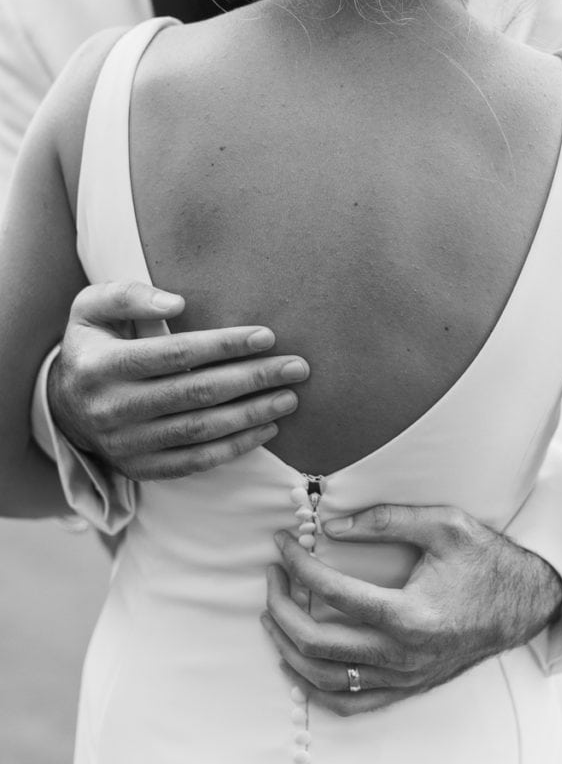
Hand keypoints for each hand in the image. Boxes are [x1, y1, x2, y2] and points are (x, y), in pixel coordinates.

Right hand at [47, 281, 309, 479]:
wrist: (62, 407)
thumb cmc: (92, 346)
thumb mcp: (91, 308)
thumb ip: (128, 295)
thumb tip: (176, 304)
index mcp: (103, 366)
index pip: (176, 353)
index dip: (224, 345)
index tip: (267, 336)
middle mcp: (113, 409)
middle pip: (197, 393)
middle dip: (253, 378)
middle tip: (297, 367)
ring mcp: (127, 444)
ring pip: (202, 430)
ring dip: (252, 414)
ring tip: (290, 397)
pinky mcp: (141, 468)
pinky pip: (196, 462)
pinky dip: (235, 447)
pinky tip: (267, 428)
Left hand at [262, 504, 561, 715]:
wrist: (524, 602)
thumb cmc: (484, 559)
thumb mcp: (443, 524)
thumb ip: (386, 518)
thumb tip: (331, 523)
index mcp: (411, 615)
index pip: (333, 593)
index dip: (299, 564)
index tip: (283, 542)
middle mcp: (404, 654)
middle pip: (317, 642)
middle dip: (281, 605)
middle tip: (272, 573)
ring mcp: (404, 677)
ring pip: (325, 679)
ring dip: (287, 647)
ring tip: (272, 612)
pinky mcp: (407, 687)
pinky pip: (350, 704)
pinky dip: (314, 687)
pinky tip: (296, 661)